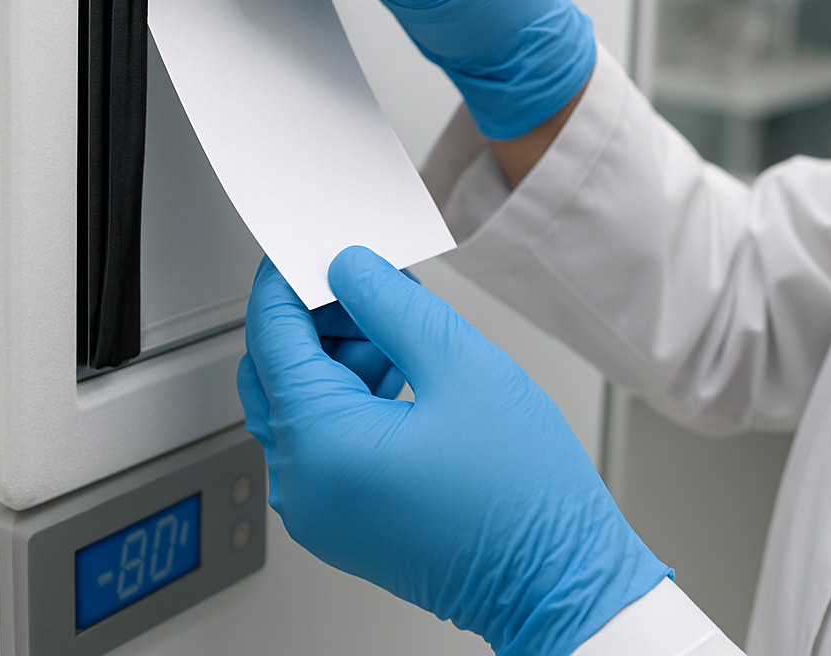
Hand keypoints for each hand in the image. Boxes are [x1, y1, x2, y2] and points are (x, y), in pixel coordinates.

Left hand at [237, 249, 669, 655]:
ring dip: (340, 355)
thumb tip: (350, 269)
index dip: (287, 280)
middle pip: (277, 369)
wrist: (559, 583)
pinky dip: (351, 395)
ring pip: (300, 401)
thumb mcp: (461, 365)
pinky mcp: (343, 517)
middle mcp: (304, 485)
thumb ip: (391, 305)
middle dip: (319, 318)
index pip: (271, 335)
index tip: (312, 248)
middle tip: (373, 289)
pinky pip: (323, 437)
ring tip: (405, 336)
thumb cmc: (523, 495)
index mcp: (321, 446)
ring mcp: (320, 508)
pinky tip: (404, 374)